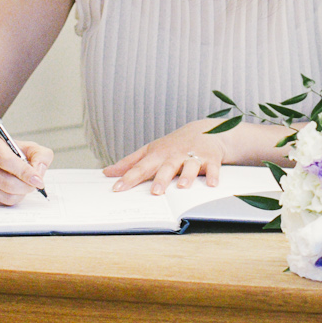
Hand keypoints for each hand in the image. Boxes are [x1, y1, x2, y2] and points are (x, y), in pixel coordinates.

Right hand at [0, 134, 52, 204]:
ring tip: (25, 185)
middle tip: (35, 184)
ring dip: (20, 193)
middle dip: (26, 186)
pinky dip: (13, 198)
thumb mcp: (28, 146)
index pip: (6, 161)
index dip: (24, 172)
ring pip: (4, 195)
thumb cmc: (10, 152)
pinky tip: (15, 189)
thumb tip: (39, 171)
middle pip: (6, 182)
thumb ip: (40, 155)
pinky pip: (0, 202)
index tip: (38, 180)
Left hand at [104, 121, 225, 194]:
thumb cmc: (173, 145)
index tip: (117, 188)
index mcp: (158, 155)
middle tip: (155, 192)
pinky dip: (213, 175)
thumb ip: (130, 163)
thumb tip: (108, 172)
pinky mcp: (210, 158)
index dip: (128, 178)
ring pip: (189, 167)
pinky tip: (212, 184)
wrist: (204, 130)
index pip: (141, 167)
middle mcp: (175, 155)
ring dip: (186, 176)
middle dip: (160, 179)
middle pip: (166, 167)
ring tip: (182, 187)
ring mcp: (193, 156)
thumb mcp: (150, 150)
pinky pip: (213, 168)